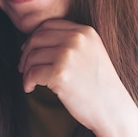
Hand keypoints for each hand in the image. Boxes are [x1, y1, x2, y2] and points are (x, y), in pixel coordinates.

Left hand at [19, 19, 135, 133]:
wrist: (113, 110)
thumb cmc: (99, 85)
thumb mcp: (91, 53)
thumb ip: (70, 41)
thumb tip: (33, 40)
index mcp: (85, 31)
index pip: (48, 25)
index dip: (34, 38)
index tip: (29, 52)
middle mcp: (77, 39)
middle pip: (37, 38)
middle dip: (26, 54)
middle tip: (24, 68)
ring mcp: (68, 55)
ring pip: (32, 56)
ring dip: (26, 70)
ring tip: (30, 81)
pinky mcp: (60, 74)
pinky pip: (32, 73)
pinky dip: (27, 82)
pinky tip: (30, 89)